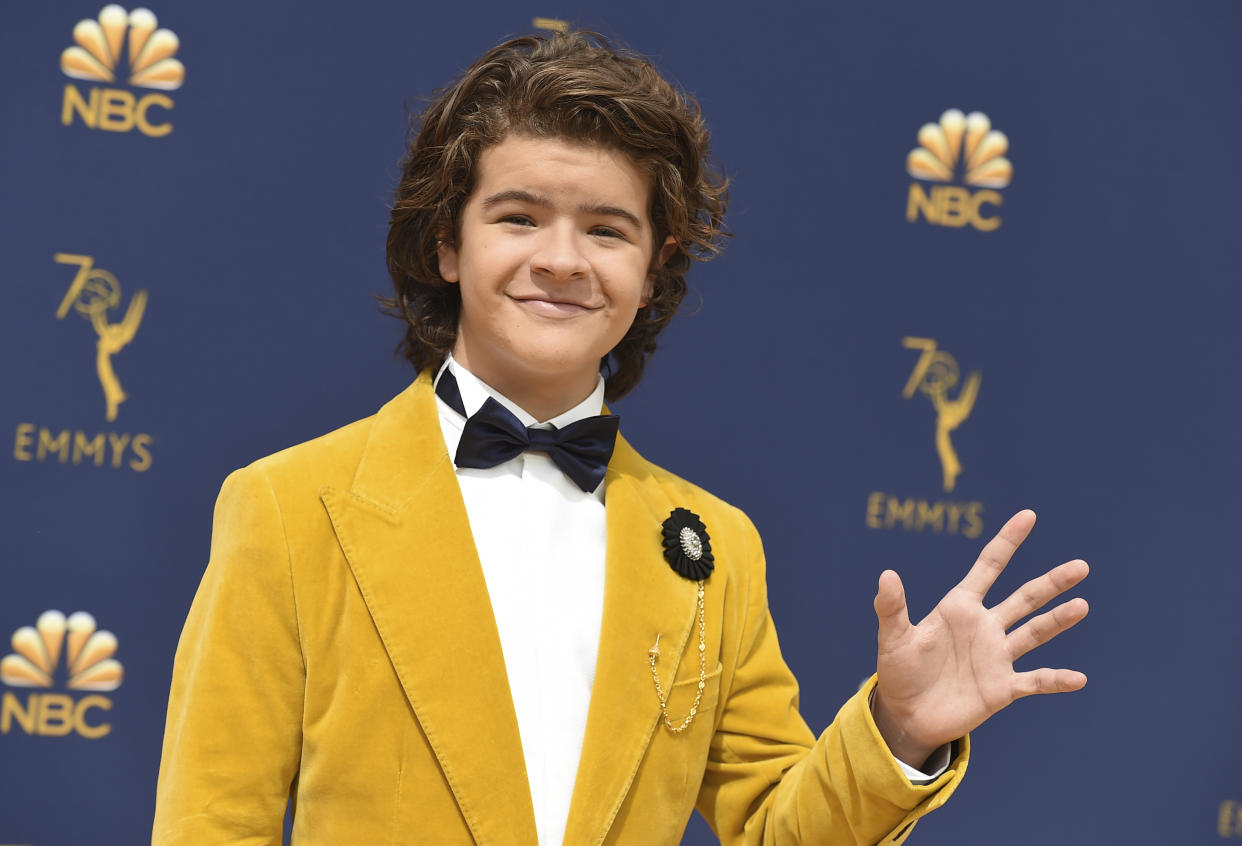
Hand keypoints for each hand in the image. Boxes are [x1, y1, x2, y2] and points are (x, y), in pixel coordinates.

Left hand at [870, 510, 1088, 767]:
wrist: (907, 715)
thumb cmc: (899, 671)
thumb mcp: (893, 637)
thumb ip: (892, 607)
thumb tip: (886, 574)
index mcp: (960, 607)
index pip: (989, 566)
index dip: (1007, 541)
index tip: (1028, 516)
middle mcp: (984, 627)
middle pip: (1025, 598)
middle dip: (1052, 582)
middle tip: (1081, 566)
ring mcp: (997, 656)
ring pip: (1035, 632)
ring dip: (1058, 620)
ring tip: (1082, 605)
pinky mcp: (1002, 687)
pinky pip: (1035, 680)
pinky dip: (1055, 680)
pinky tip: (1078, 678)